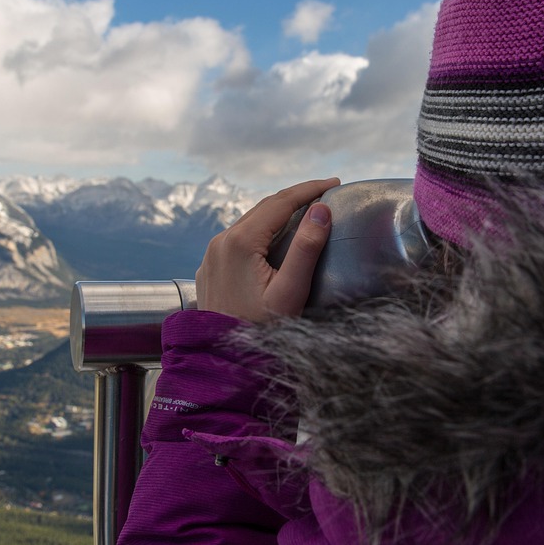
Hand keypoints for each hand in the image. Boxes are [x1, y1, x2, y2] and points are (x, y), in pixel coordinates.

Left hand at [196, 177, 339, 321]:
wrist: (222, 361)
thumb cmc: (260, 329)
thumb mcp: (290, 292)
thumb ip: (306, 249)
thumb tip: (322, 210)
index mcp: (241, 241)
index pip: (280, 202)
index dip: (309, 189)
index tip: (334, 183)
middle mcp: (221, 241)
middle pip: (264, 208)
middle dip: (295, 197)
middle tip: (325, 193)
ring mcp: (211, 254)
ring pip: (249, 222)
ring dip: (277, 213)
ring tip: (305, 211)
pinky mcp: (209, 267)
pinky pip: (237, 239)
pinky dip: (260, 230)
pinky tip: (275, 237)